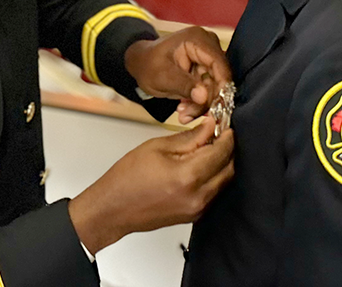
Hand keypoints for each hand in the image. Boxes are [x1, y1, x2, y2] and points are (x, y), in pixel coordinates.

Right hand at [67, 119, 234, 253]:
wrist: (113, 209)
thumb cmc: (127, 179)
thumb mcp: (156, 147)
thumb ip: (188, 137)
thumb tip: (209, 126)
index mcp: (187, 176)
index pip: (221, 152)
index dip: (226, 136)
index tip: (224, 125)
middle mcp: (197, 196)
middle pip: (228, 168)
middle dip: (227, 149)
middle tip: (218, 134)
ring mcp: (197, 209)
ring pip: (224, 182)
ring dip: (221, 164)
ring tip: (208, 148)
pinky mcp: (194, 215)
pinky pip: (214, 193)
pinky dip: (214, 177)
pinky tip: (201, 166)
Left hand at [124, 26, 231, 123]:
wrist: (141, 65)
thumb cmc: (147, 64)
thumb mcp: (163, 77)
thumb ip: (185, 86)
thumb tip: (204, 97)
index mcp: (196, 39)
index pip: (218, 62)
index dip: (221, 85)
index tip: (218, 106)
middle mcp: (206, 45)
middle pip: (219, 77)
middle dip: (207, 99)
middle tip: (190, 115)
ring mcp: (206, 58)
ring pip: (215, 87)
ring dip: (201, 104)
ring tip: (184, 114)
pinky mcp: (205, 70)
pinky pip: (209, 90)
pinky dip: (198, 102)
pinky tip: (185, 109)